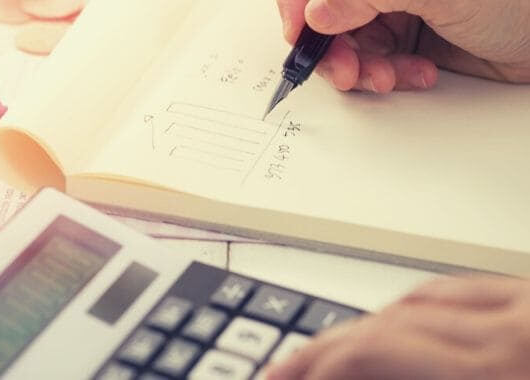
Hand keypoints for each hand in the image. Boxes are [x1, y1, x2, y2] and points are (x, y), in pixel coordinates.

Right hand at [266, 275, 529, 379]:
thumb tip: (336, 374)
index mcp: (490, 376)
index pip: (373, 351)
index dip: (319, 364)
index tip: (289, 378)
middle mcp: (509, 335)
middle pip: (386, 321)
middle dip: (327, 347)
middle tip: (288, 367)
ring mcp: (526, 310)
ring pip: (416, 299)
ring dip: (366, 327)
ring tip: (331, 351)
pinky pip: (459, 288)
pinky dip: (415, 306)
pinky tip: (395, 322)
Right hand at [276, 0, 529, 92]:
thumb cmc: (515, 0)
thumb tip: (316, 12)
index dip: (299, 8)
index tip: (300, 35)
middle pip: (326, 19)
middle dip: (333, 49)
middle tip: (346, 70)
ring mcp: (391, 12)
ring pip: (348, 46)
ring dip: (363, 69)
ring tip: (388, 76)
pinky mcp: (405, 41)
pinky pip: (374, 64)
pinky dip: (387, 75)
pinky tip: (414, 73)